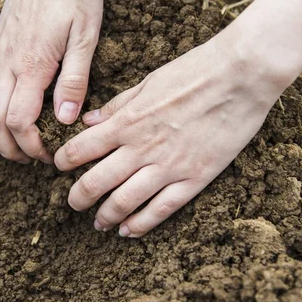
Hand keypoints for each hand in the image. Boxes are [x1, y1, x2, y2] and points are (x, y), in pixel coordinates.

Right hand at [0, 0, 102, 163]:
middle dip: (9, 148)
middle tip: (28, 159)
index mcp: (32, 66)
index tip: (47, 156)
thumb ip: (74, 80)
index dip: (31, 146)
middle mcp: (7, 63)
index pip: (20, 122)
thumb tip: (64, 119)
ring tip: (9, 144)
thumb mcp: (86, 36)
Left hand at [54, 32, 290, 236]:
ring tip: (98, 223)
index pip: (80, 149)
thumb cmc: (195, 71)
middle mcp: (141, 148)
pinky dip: (140, 224)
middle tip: (73, 203)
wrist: (241, 76)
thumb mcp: (148, 82)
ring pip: (124, 202)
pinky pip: (161, 209)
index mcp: (127, 121)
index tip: (59, 167)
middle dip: (77, 197)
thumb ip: (117, 105)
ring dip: (105, 215)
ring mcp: (168, 166)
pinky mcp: (195, 178)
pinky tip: (128, 231)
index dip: (63, 161)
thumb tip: (88, 121)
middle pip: (96, 182)